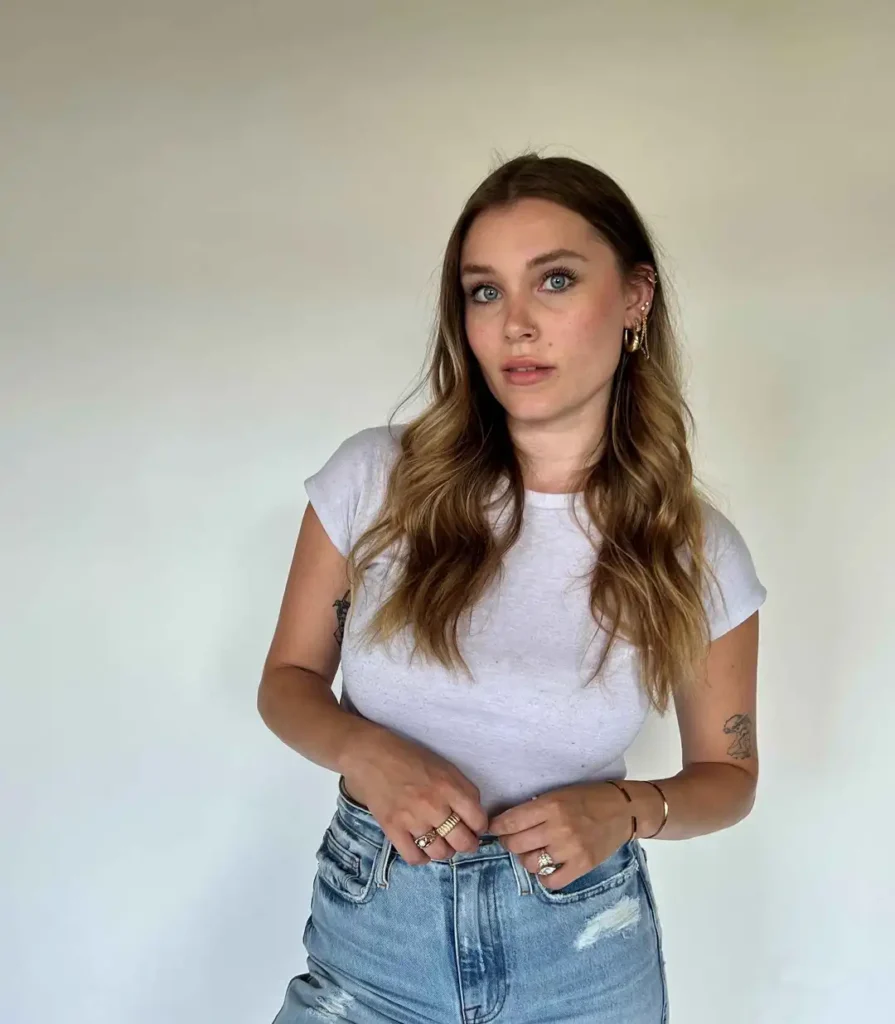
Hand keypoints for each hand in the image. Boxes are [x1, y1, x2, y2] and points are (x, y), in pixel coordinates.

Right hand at [341, 725, 488, 866]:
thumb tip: (474, 816)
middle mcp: (433, 805)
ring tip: (440, 842)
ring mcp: (412, 819)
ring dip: (444, 851)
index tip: (475, 827)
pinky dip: (422, 857)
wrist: (371, 754)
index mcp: (449, 786)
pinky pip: (415, 857)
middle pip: (462, 841)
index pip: (478, 819)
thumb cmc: (408, 756)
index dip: (479, 827)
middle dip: (467, 844)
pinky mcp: (392, 828)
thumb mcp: (443, 766)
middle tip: (462, 840)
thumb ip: (461, 790)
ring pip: (440, 853)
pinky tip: (421, 847)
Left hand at [488, 782, 631, 889]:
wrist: (623, 809)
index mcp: (550, 805)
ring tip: (534, 851)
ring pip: (530, 864)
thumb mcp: (558, 794)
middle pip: (516, 845)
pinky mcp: (582, 865)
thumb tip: (506, 823)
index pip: (510, 822)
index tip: (494, 829)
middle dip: (509, 843)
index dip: (497, 827)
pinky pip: (551, 881)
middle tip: (513, 840)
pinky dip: (544, 876)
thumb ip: (535, 809)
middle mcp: (558, 828)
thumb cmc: (588, 798)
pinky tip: (547, 866)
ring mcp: (570, 849)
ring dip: (526, 859)